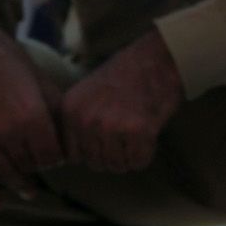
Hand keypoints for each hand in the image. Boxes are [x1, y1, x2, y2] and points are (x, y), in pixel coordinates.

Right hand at [0, 21, 64, 209]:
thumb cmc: (10, 63)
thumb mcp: (42, 82)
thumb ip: (56, 113)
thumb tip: (71, 139)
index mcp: (32, 117)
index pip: (51, 157)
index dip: (55, 159)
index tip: (55, 157)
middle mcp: (9, 132)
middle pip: (29, 166)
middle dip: (37, 167)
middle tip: (40, 167)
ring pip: (6, 174)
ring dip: (18, 184)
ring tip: (28, 191)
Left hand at [59, 28, 183, 173]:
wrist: (155, 60)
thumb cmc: (123, 78)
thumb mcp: (85, 95)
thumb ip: (77, 123)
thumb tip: (72, 159)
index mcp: (70, 110)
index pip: (73, 155)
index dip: (92, 152)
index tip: (105, 139)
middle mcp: (86, 119)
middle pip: (95, 163)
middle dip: (111, 156)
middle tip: (124, 136)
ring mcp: (111, 126)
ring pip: (116, 165)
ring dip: (128, 157)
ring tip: (134, 134)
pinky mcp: (137, 131)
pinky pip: (138, 162)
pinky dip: (145, 154)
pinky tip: (147, 135)